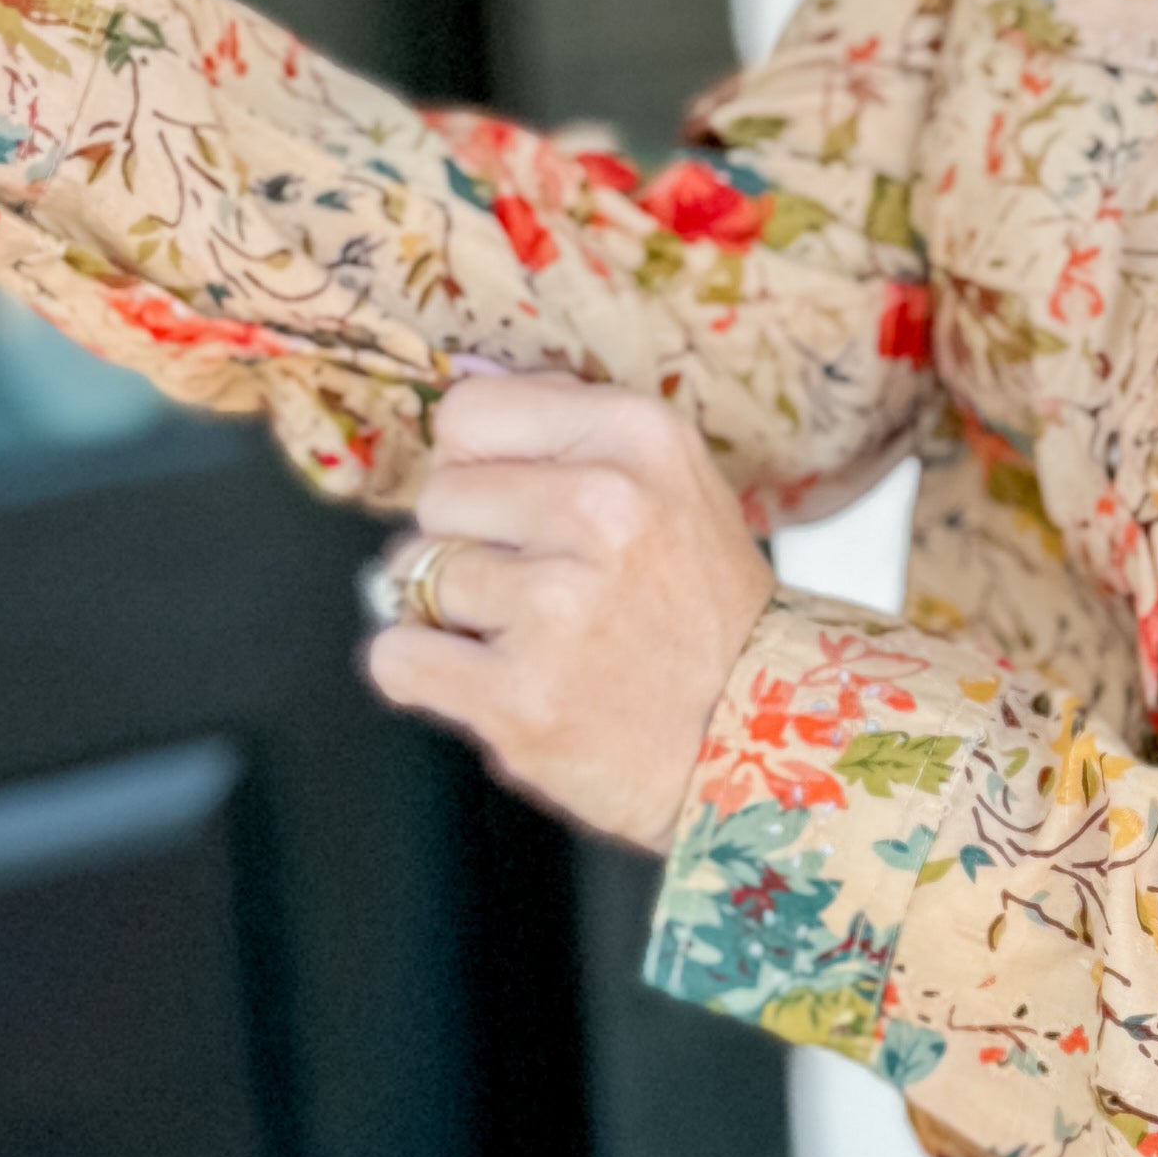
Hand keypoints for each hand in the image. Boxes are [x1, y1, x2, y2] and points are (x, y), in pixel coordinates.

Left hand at [357, 374, 772, 852]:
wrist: (762, 743)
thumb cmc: (706, 618)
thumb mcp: (673, 484)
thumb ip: (568, 435)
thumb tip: (451, 413)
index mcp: (640, 439)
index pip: (467, 414)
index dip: (478, 467)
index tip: (516, 510)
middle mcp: (603, 509)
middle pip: (437, 496)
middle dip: (467, 543)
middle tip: (536, 586)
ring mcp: (559, 607)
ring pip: (415, 575)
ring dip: (451, 612)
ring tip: (528, 638)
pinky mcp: (520, 695)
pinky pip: (395, 654)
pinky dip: (422, 670)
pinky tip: (485, 677)